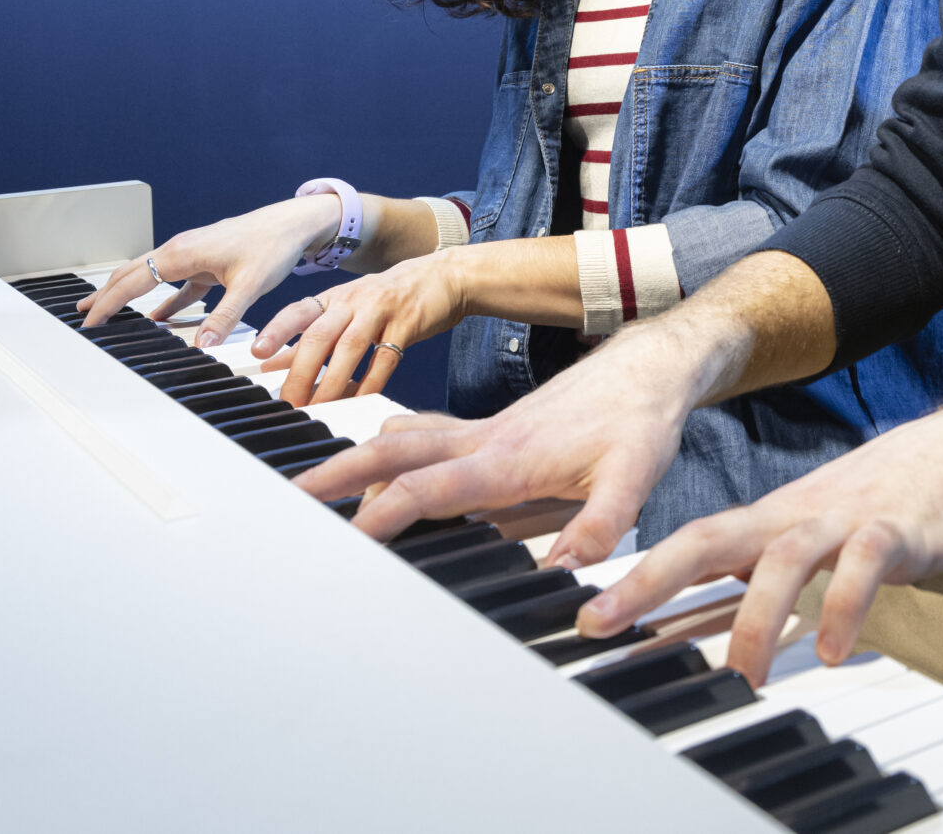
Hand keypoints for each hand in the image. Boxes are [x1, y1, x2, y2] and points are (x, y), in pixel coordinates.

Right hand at [74, 196, 335, 346]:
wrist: (293, 223)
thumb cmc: (272, 245)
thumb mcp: (249, 285)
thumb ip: (225, 316)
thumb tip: (202, 344)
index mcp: (180, 253)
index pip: (131, 281)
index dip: (107, 303)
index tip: (89, 322)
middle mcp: (180, 250)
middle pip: (131, 275)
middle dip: (105, 295)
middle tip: (82, 317)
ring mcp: (191, 255)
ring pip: (150, 276)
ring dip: (127, 294)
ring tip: (106, 312)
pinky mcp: (206, 263)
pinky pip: (176, 285)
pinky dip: (162, 300)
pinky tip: (158, 318)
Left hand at [252, 252, 463, 405]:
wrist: (442, 277)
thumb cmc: (389, 299)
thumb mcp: (346, 310)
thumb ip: (310, 337)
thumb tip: (271, 364)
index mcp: (333, 298)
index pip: (297, 312)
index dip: (276, 331)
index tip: (257, 354)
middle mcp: (353, 301)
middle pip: (319, 335)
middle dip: (301, 372)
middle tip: (289, 402)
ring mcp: (380, 311)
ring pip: (348, 349)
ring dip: (331, 383)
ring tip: (319, 409)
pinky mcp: (407, 325)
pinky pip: (384, 359)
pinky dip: (370, 383)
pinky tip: (360, 400)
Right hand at [295, 313, 712, 565]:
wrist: (650, 367)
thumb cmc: (638, 421)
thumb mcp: (634, 480)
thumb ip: (598, 528)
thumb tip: (562, 574)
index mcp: (508, 459)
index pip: (430, 489)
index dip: (384, 516)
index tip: (344, 540)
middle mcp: (485, 440)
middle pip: (394, 454)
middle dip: (339, 475)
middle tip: (292, 497)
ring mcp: (484, 430)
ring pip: (403, 439)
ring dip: (357, 458)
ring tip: (316, 484)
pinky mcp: (491, 426)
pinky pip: (426, 433)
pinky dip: (390, 444)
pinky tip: (380, 456)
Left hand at [576, 400, 942, 686]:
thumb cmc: (887, 503)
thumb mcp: (816, 537)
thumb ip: (766, 577)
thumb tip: (709, 628)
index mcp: (772, 520)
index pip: (690, 544)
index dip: (635, 578)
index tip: (585, 618)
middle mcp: (796, 515)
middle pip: (709, 539)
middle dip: (650, 581)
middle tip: (603, 622)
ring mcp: (845, 518)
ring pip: (783, 559)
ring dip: (756, 619)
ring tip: (744, 675)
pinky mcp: (897, 530)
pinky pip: (864, 565)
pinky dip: (844, 606)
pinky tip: (834, 649)